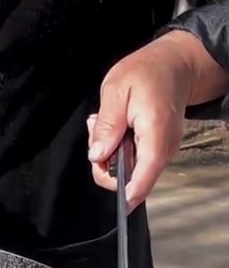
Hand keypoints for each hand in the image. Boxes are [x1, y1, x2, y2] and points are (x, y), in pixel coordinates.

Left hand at [88, 37, 193, 207]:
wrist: (172, 65)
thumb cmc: (145, 73)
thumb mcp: (115, 90)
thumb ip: (107, 125)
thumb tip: (98, 156)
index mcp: (155, 131)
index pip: (146, 171)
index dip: (130, 192)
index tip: (119, 202)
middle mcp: (164, 145)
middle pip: (132, 176)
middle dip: (106, 161)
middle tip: (96, 129)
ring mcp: (163, 149)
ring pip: (131, 169)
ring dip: (111, 152)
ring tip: (106, 122)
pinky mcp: (158, 148)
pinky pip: (135, 159)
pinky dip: (119, 148)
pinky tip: (116, 126)